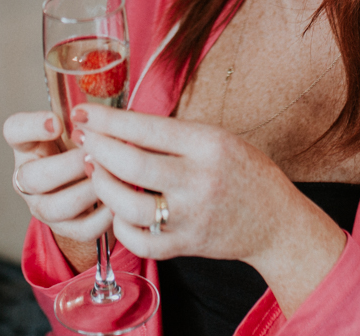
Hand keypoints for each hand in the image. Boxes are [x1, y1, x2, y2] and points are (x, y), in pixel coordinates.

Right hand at [3, 111, 111, 269]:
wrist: (87, 184)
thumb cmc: (82, 147)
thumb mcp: (78, 128)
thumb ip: (88, 120)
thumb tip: (115, 113)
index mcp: (28, 144)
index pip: (14, 130)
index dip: (32, 126)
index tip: (57, 122)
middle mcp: (27, 177)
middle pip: (31, 177)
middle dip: (67, 166)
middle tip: (93, 155)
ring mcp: (42, 206)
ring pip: (54, 207)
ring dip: (85, 192)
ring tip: (108, 178)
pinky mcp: (64, 229)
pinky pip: (80, 230)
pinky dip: (101, 218)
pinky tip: (117, 204)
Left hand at [73, 104, 345, 316]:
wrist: (276, 222)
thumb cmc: (244, 171)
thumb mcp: (217, 139)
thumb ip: (172, 136)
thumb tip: (117, 125)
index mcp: (209, 145)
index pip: (147, 129)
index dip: (108, 120)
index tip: (84, 113)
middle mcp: (199, 181)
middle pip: (132, 165)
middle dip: (98, 149)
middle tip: (84, 140)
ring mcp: (191, 218)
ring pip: (128, 205)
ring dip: (103, 186)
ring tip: (95, 171)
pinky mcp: (185, 247)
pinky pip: (138, 240)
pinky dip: (119, 224)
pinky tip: (116, 209)